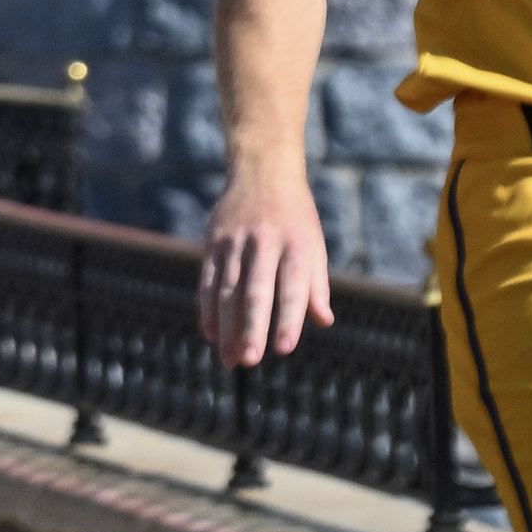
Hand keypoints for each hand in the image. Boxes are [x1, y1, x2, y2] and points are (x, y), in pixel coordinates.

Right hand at [197, 169, 335, 367]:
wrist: (262, 170)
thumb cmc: (295, 216)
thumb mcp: (314, 244)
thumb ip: (316, 284)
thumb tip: (323, 320)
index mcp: (296, 244)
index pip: (292, 287)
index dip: (289, 318)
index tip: (284, 348)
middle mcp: (264, 241)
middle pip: (255, 291)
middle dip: (251, 327)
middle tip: (249, 361)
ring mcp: (234, 240)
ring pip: (227, 289)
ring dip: (226, 327)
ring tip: (229, 360)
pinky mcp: (213, 240)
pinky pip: (208, 279)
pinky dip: (207, 308)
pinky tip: (211, 333)